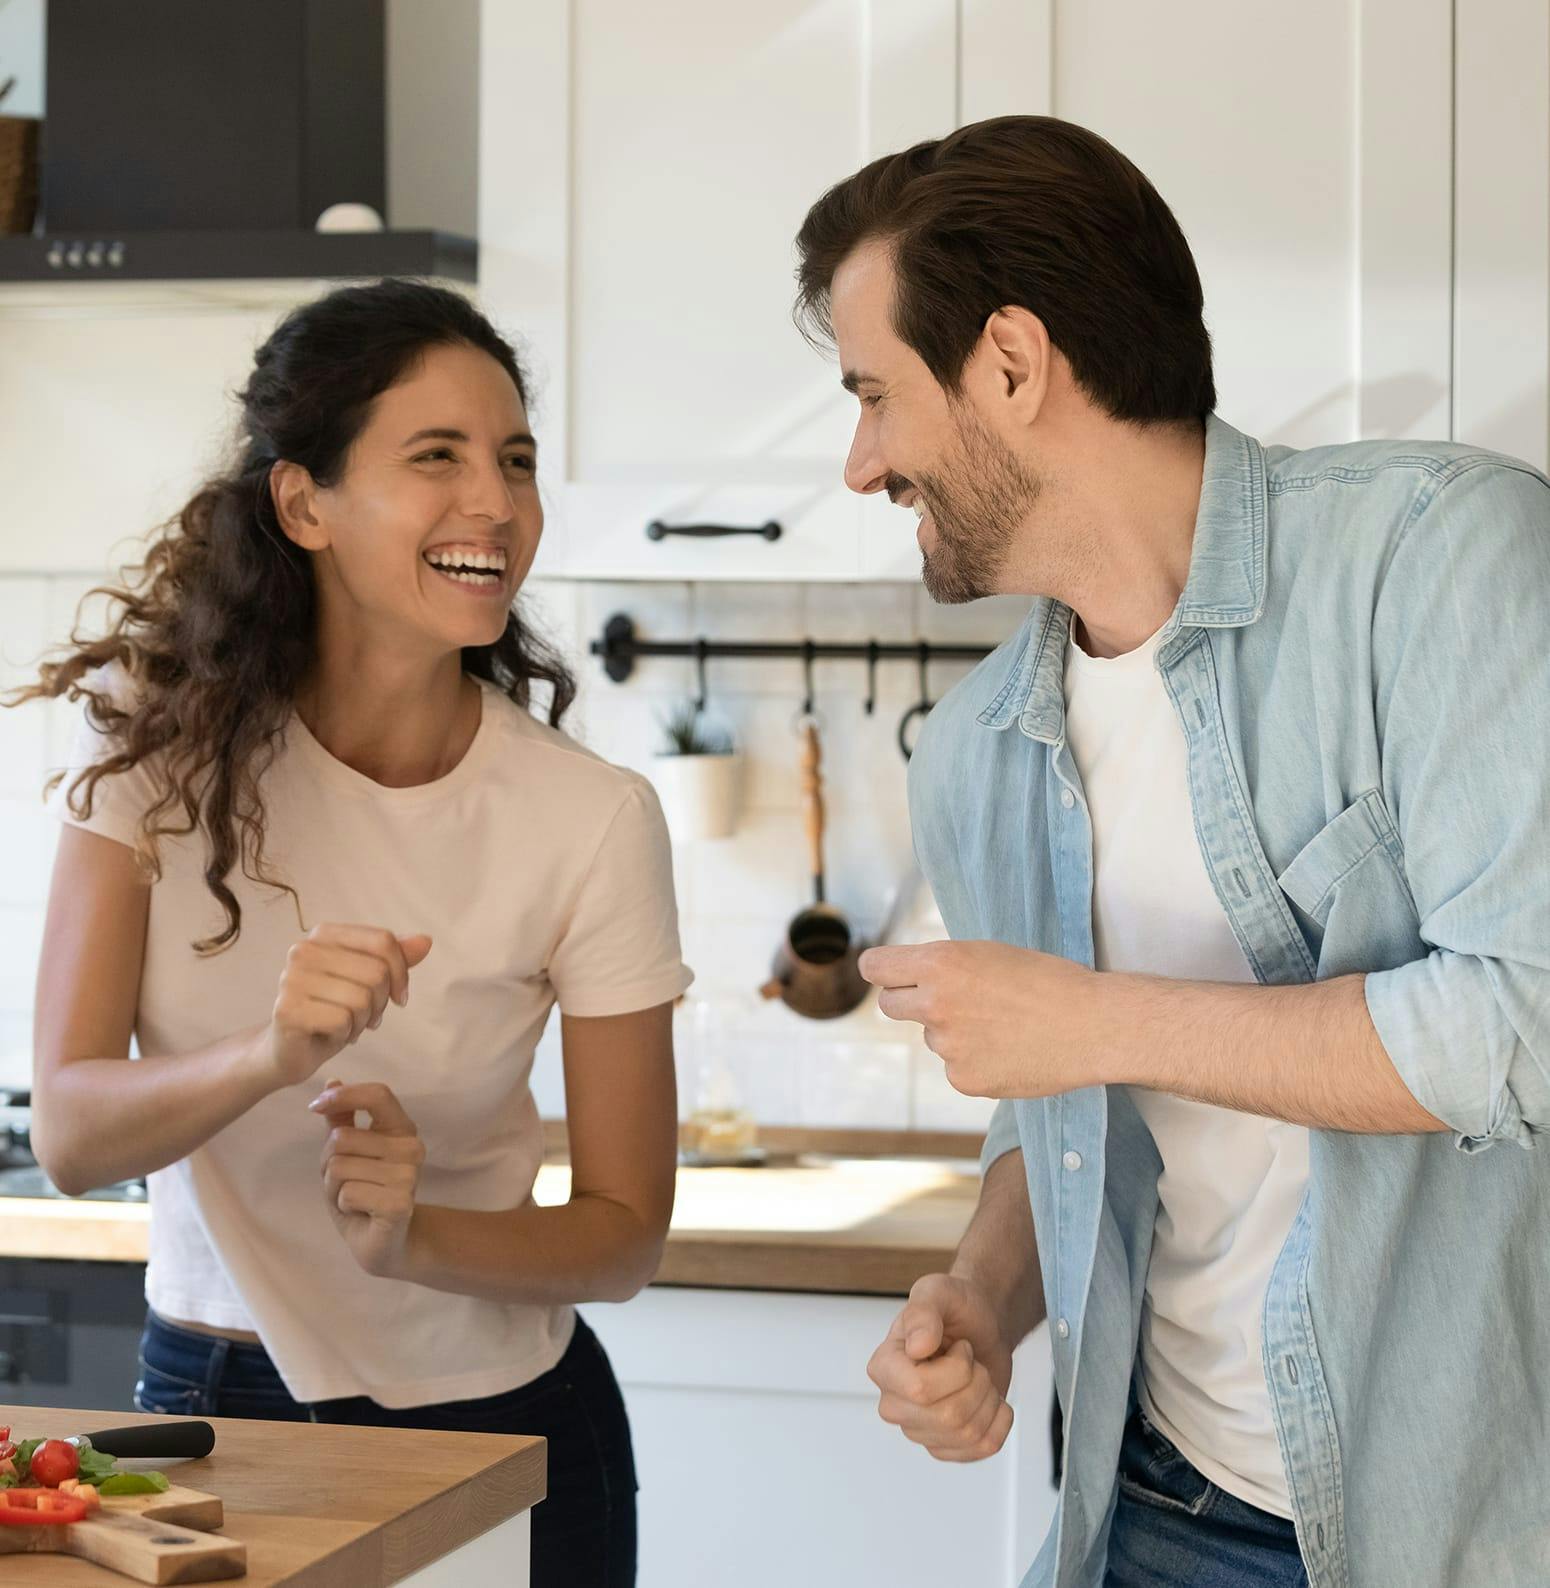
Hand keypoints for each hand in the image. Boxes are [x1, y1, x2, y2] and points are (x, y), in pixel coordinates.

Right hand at [255, 925, 432, 1089]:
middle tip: (365, 1017)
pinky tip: (332, 1036)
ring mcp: (291, 979)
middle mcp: (303, 950)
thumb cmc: (331, 1012)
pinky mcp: (287, 1010)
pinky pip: (343, 1020)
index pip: (383, 941)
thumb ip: (393, 960)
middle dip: (381, 1003)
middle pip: (377, 972)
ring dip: (363, 1021)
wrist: (287, 1050)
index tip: (400, 997)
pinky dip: (346, 1034)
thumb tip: (425, 941)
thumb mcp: (367, 983)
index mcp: (324, 934)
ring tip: (348, 1026)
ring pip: (362, 998)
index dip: (401, 972)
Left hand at [310, 1080, 425, 1278]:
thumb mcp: (348, 1154)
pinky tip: (361, 1213)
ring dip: (334, 1188)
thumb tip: (332, 1080)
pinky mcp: (399, 1203)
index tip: (316, 1106)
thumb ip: (342, 1118)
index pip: (378, 1094)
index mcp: (401, 1129)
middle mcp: (411, 1148)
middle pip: (342, 1138)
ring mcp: (408, 1176)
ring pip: (340, 1167)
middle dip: (328, 1163)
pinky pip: (348, 1193)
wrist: (384, 1242)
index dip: (344, 1095)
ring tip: (354, 1198)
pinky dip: (343, 1205)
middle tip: (344, 1182)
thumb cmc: (365, 1193)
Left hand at [861, 939, 1098, 1097]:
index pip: (875, 967)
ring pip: (934, 1037)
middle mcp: (935, 1005)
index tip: (888, 974)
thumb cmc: (1049, 980)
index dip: (881, 969)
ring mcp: (948, 1047)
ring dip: (955, 1032)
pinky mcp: (964, 1079)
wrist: (1093, 1025)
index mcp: (940, 964)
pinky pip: (956, 1066)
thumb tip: (917, 980)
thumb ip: (947, 968)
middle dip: (910, 1001)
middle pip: (890, 1005)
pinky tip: (1010, 1050)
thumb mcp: (990, 954)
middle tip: (945, 1000)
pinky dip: (976, 1060)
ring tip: (1004, 1025)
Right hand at [868, 1273, 1014, 1462]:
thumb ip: (923, 1312)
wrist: (981, 1326)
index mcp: (885, 1367)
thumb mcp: (938, 1292)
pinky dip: (1000, 1420)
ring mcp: (919, 1429)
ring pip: (969, 1433)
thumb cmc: (956, 1308)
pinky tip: (989, 1398)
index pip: (920, 1390)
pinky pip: (983, 1448)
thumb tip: (917, 1347)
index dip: (956, 1369)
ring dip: (989, 1397)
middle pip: (950, 1416)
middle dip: (978, 1381)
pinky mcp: (944, 1446)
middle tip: (972, 1360)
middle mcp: (895, 1403)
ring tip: (978, 1375)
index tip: (960, 1347)